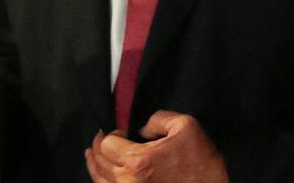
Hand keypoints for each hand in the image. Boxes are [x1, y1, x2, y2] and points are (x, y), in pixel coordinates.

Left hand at [83, 112, 227, 182]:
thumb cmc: (200, 162)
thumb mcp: (186, 126)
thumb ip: (158, 118)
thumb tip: (143, 128)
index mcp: (138, 161)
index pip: (107, 144)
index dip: (110, 133)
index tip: (120, 130)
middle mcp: (128, 182)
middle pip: (99, 162)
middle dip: (98, 147)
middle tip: (102, 138)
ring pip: (100, 179)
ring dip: (95, 164)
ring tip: (93, 154)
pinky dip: (102, 180)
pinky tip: (102, 174)